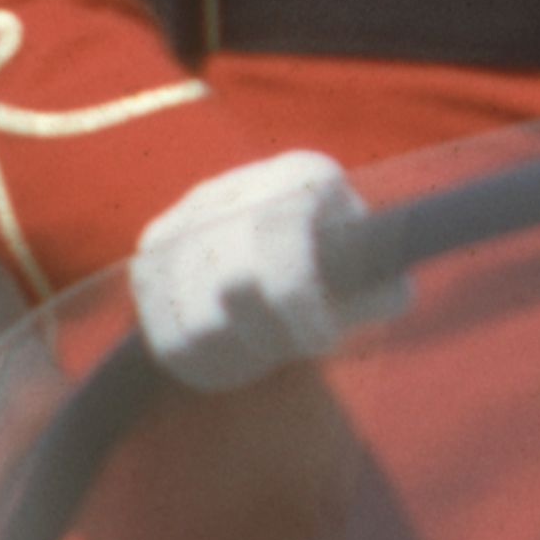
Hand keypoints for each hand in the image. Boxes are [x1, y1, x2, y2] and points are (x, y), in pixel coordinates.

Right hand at [128, 150, 400, 393]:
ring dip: (236, 353)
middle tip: (291, 350)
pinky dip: (201, 363)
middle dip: (268, 334)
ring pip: (193, 318)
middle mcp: (236, 186)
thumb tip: (389, 294)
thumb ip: (384, 289)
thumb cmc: (343, 272)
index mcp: (302, 176)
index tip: (323, 342)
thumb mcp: (374, 276)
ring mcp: (184, 217)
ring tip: (267, 353)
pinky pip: (162, 333)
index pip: (280, 234)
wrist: (283, 259)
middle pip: (231, 281)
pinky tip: (234, 358)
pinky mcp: (150, 256)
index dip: (297, 301)